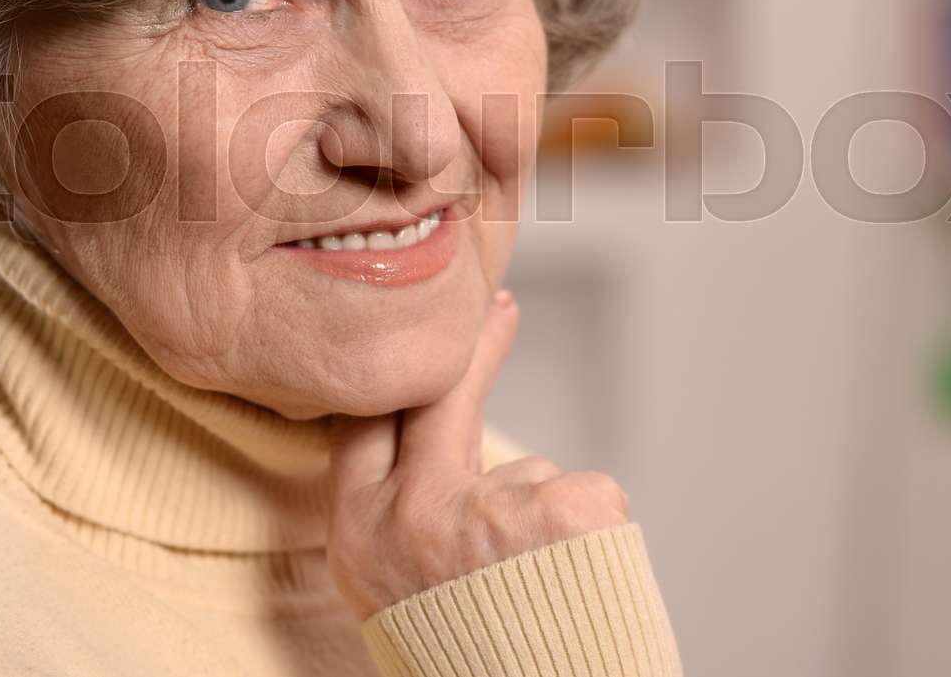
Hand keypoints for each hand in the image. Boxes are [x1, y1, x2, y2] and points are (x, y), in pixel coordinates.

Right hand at [325, 289, 631, 619]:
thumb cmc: (467, 659)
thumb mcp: (393, 592)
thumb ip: (396, 517)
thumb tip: (433, 434)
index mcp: (360, 538)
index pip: (367, 422)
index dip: (399, 372)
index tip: (433, 328)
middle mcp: (415, 515)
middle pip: (441, 399)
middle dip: (472, 350)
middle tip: (499, 309)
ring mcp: (493, 508)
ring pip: (527, 475)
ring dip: (541, 516)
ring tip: (539, 590)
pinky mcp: (569, 510)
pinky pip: (585, 496)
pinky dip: (591, 530)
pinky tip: (577, 580)